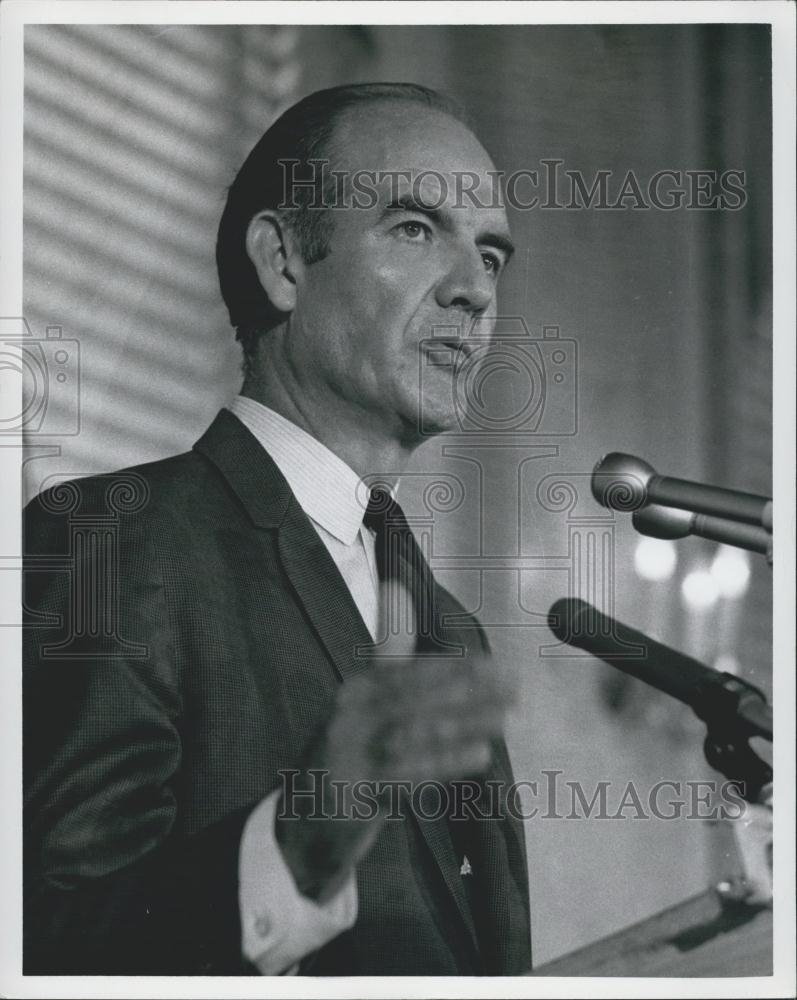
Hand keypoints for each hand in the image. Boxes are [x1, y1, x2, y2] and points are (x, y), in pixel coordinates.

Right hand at [274, 585, 513, 901]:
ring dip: (465, 724)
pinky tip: (479, 753)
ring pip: (416, 734)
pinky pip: (408, 776)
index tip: (494, 662)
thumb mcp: (365, 700)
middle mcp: (348, 719)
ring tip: (506, 715)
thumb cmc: (350, 751)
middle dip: (468, 690)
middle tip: (514, 685)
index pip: (407, 672)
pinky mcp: (356, 795)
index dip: (452, 667)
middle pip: (415, 699)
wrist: (307, 822)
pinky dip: (445, 763)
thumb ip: (388, 649)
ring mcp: (349, 758)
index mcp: (354, 692)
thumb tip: (396, 585)